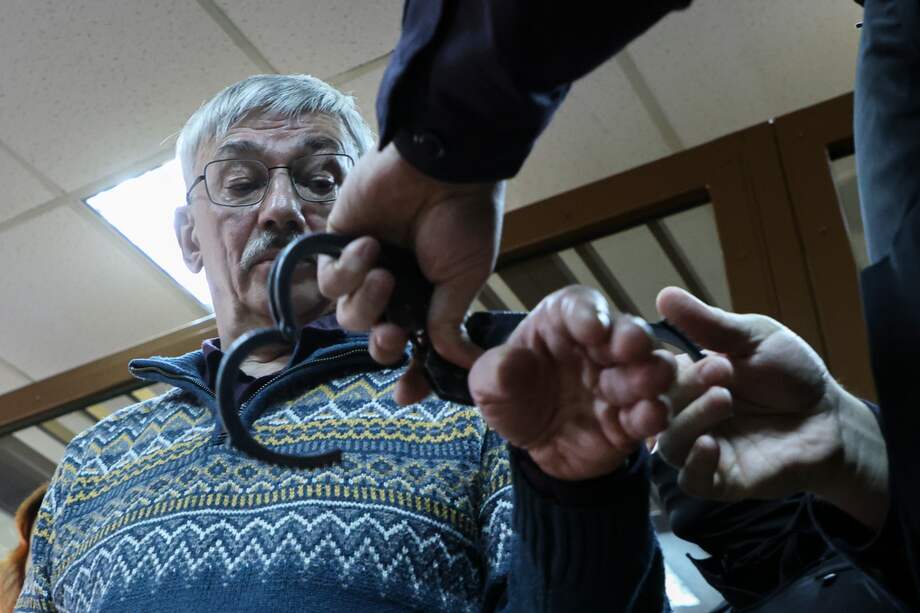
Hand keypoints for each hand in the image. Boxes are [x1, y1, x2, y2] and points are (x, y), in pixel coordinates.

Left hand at [318, 144, 502, 402]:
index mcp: (430, 298)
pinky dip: (346, 269)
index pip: (415, 347)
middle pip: (376, 337)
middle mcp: (396, 287)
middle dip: (382, 344)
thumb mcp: (465, 280)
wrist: (444, 166)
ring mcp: (366, 267)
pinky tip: (368, 244)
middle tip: (394, 334)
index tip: (407, 396)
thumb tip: (458, 364)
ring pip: (348, 316)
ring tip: (384, 272)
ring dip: (365, 303)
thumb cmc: (464, 220)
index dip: (412, 375)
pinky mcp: (338, 244)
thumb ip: (447, 323)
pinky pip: (329, 280)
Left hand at [468, 286, 676, 480]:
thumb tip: (509, 365)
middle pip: (626, 332)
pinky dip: (654, 413)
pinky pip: (651, 413)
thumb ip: (495, 372)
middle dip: (633, 338)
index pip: (579, 306)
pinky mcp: (633, 419)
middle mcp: (599, 346)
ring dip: (652, 373)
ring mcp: (620, 381)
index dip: (588, 313)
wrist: (530, 445)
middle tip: (631, 348)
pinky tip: (648, 416)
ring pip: (650, 368)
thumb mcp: (488, 384)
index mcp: (562, 323)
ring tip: (647, 383)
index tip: (592, 328)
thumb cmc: (512, 396)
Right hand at [656, 287, 887, 528]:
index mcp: (683, 379)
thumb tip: (664, 294)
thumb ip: (708, 323)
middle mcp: (683, 414)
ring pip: (670, 444)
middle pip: (654, 408)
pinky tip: (711, 445)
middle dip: (682, 388)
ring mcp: (699, 448)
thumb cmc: (790, 373)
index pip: (647, 373)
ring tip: (725, 399)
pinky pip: (691, 480)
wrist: (830, 418)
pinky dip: (696, 463)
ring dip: (691, 420)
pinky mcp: (720, 480)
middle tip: (719, 370)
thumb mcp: (752, 338)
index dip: (648, 365)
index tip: (665, 353)